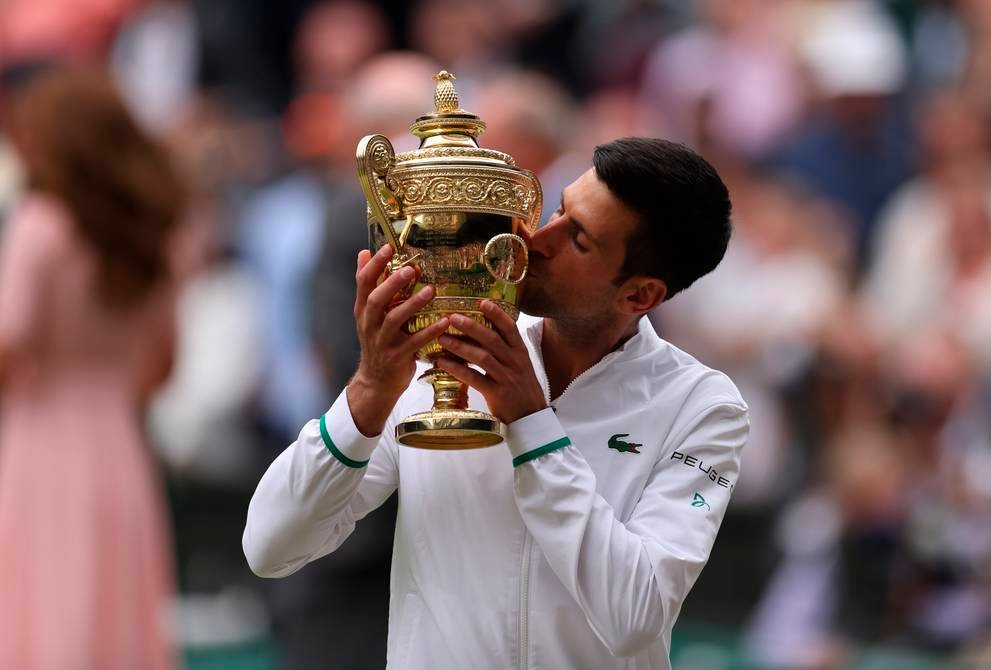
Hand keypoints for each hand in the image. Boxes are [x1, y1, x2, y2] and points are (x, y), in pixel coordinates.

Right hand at [348, 245, 448, 435]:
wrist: (376, 382)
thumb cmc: (378, 341)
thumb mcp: (369, 314)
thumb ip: (371, 285)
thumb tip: (363, 252)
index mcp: (363, 310)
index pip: (363, 283)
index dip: (374, 264)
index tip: (388, 247)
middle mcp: (369, 324)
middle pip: (376, 300)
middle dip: (392, 283)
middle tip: (410, 269)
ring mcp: (381, 342)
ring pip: (394, 320)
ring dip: (412, 304)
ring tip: (430, 290)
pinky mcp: (396, 358)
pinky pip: (414, 343)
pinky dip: (429, 332)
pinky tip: (445, 322)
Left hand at [436, 300, 546, 423]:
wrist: (532, 418)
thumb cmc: (521, 389)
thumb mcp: (520, 366)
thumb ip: (504, 350)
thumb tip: (479, 333)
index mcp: (521, 353)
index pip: (510, 328)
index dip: (496, 314)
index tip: (482, 302)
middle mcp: (515, 362)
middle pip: (492, 339)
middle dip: (471, 326)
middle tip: (452, 317)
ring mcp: (506, 378)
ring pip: (482, 357)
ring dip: (461, 346)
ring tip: (442, 338)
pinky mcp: (497, 394)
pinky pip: (474, 378)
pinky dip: (457, 369)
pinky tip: (443, 363)